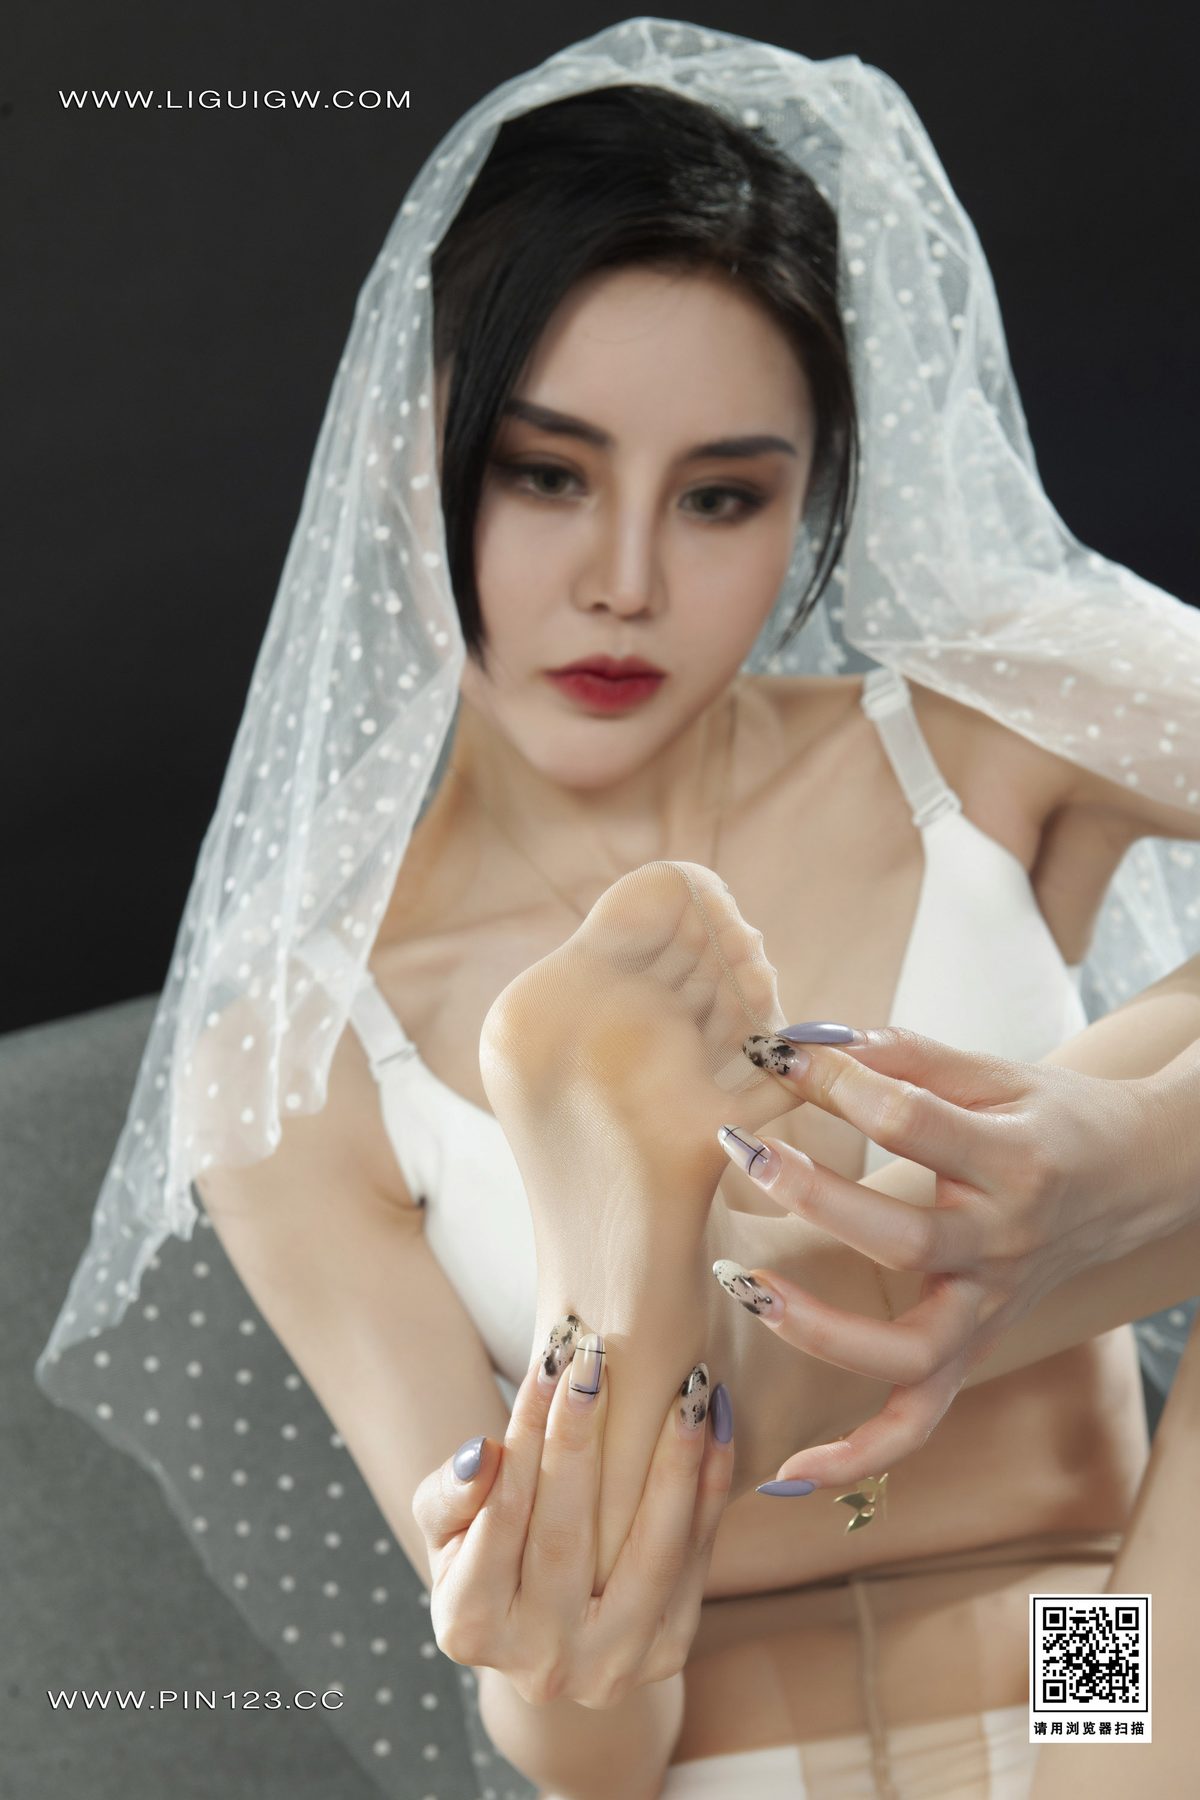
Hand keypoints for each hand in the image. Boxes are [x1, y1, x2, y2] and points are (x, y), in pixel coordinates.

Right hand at [410, 1336, 733, 1709]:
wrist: (547, 1629)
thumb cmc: (486, 1552)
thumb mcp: (446, 1525)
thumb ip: (448, 1495)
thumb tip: (483, 1456)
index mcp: (468, 1627)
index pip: (500, 1514)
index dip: (525, 1434)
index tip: (550, 1361)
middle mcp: (540, 1662)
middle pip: (565, 1536)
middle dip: (582, 1438)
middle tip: (599, 1359)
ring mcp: (609, 1666)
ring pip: (649, 1555)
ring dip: (672, 1464)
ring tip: (687, 1390)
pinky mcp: (666, 1653)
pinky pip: (695, 1564)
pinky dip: (710, 1492)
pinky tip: (717, 1428)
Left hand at [717, 1024, 1169, 1489]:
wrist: (1135, 1179)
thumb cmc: (1051, 1118)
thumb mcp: (994, 1073)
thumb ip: (905, 1058)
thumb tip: (808, 1040)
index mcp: (1013, 1162)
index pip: (913, 1124)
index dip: (838, 1084)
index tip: (772, 1056)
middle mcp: (1005, 1244)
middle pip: (905, 1239)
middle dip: (815, 1195)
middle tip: (741, 1149)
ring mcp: (991, 1309)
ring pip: (909, 1352)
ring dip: (820, 1331)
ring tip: (744, 1284)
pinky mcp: (976, 1348)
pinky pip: (920, 1421)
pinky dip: (860, 1456)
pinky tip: (790, 1474)